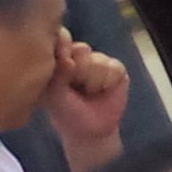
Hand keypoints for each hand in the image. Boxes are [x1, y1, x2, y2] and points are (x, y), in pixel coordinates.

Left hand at [43, 36, 130, 152]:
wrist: (90, 130)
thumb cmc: (66, 111)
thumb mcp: (54, 95)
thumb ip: (58, 75)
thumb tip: (69, 59)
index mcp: (60, 57)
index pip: (62, 40)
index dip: (63, 51)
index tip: (63, 66)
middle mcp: (79, 55)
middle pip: (81, 49)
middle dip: (78, 71)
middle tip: (75, 87)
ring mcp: (99, 60)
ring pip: (98, 61)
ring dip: (92, 81)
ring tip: (89, 92)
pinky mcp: (116, 69)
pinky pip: (114, 68)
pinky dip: (107, 82)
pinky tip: (103, 91)